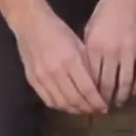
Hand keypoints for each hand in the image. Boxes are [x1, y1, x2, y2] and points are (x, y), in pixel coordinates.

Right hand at [14, 0, 106, 114]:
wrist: (31, 24)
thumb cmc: (58, 30)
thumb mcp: (78, 44)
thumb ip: (87, 65)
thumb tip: (98, 86)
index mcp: (71, 60)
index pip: (87, 89)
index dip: (96, 101)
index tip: (104, 107)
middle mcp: (56, 71)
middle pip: (74, 99)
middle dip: (88, 108)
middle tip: (96, 111)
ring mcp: (42, 77)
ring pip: (61, 103)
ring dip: (74, 110)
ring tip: (84, 110)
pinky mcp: (33, 81)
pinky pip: (48, 100)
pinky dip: (60, 106)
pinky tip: (68, 105)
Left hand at [84, 0, 135, 108]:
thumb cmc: (106, 11)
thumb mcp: (89, 29)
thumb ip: (88, 52)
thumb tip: (88, 74)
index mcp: (95, 47)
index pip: (92, 78)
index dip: (92, 93)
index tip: (92, 101)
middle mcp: (112, 51)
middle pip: (108, 84)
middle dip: (106, 99)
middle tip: (105, 108)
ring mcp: (130, 51)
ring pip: (126, 82)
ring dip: (122, 96)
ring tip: (119, 102)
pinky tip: (134, 91)